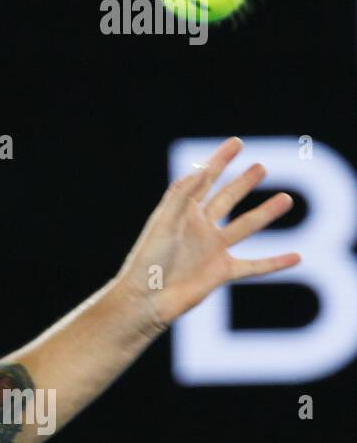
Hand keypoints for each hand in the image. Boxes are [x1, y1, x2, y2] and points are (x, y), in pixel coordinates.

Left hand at [114, 137, 301, 327]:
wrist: (146, 299)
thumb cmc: (148, 260)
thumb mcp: (163, 223)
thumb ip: (181, 196)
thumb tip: (201, 169)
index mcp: (182, 212)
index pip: (205, 180)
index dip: (220, 160)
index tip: (237, 143)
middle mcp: (199, 228)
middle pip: (226, 199)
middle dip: (243, 183)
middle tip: (261, 167)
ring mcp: (212, 250)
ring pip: (245, 227)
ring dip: (266, 214)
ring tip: (286, 199)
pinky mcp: (221, 272)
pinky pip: (254, 266)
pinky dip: (275, 262)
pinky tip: (297, 257)